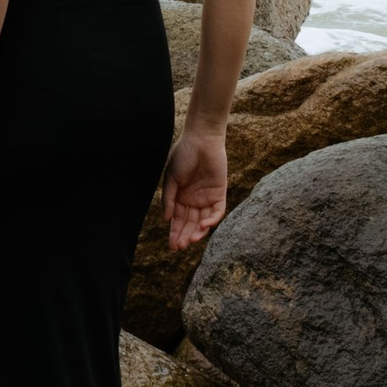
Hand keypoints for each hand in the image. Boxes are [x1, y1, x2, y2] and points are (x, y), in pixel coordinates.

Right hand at [163, 129, 228, 253]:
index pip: (177, 220)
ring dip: (198, 232)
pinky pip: (217, 211)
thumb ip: (168, 198)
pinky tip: (204, 225)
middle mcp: (193, 200)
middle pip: (189, 223)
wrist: (201, 139)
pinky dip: (212, 220)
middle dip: (185, 236)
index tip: (172, 246)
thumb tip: (166, 220)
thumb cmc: (183, 155)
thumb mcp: (171, 178)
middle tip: (180, 247)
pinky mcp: (220, 193)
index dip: (175, 233)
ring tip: (191, 240)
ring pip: (203, 221)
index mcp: (179, 197)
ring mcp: (207, 197)